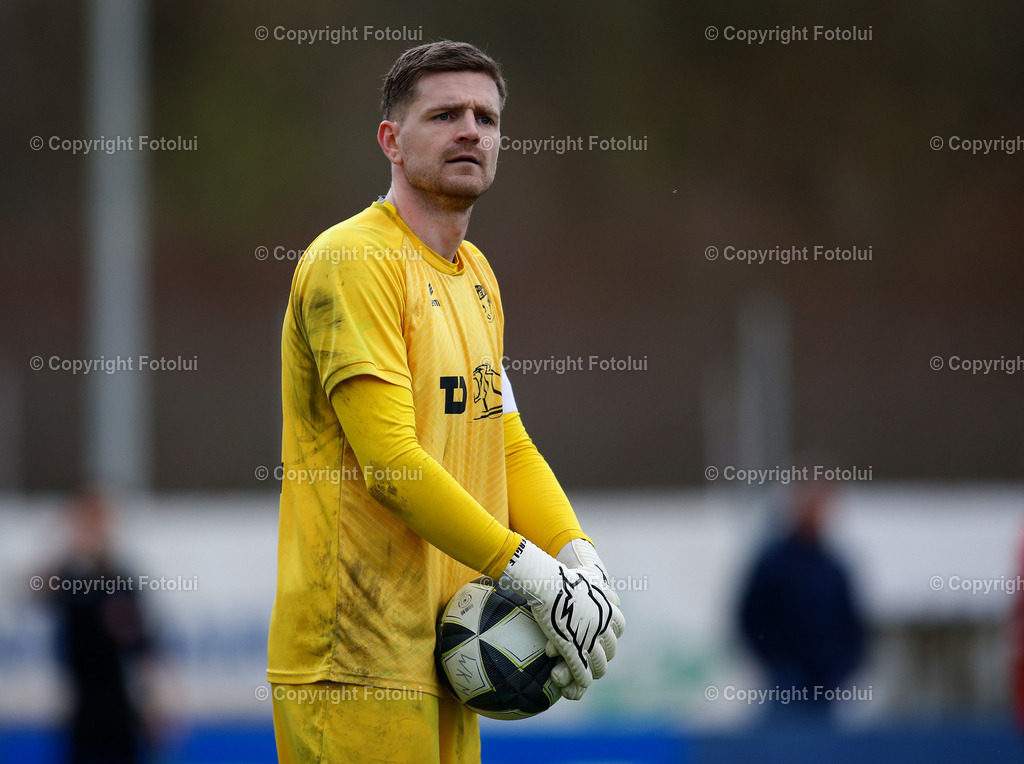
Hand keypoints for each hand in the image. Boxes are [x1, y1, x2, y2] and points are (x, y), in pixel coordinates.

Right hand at [551, 538, 624, 696]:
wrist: (548, 581)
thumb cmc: (562, 576)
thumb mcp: (588, 575)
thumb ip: (598, 584)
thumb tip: (603, 581)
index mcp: (608, 608)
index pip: (619, 626)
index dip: (612, 635)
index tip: (605, 639)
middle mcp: (603, 624)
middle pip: (611, 648)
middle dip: (605, 657)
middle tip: (598, 662)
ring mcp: (588, 637)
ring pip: (599, 662)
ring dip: (596, 672)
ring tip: (590, 677)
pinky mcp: (573, 648)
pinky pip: (582, 670)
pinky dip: (581, 680)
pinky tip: (577, 687)